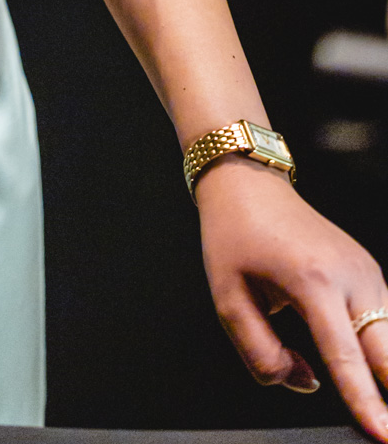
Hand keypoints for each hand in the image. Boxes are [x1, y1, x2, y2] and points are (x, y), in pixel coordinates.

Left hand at [197, 154, 387, 437]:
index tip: (382, 434)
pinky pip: (385, 320)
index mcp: (312, 281)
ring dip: (386, 370)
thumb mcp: (228, 298)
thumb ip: (261, 353)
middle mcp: (350, 274)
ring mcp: (365, 269)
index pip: (345, 356)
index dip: (365, 401)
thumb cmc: (234, 234)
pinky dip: (382, 349)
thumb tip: (306, 383)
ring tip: (380, 407)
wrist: (249, 182)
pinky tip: (373, 370)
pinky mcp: (368, 269)